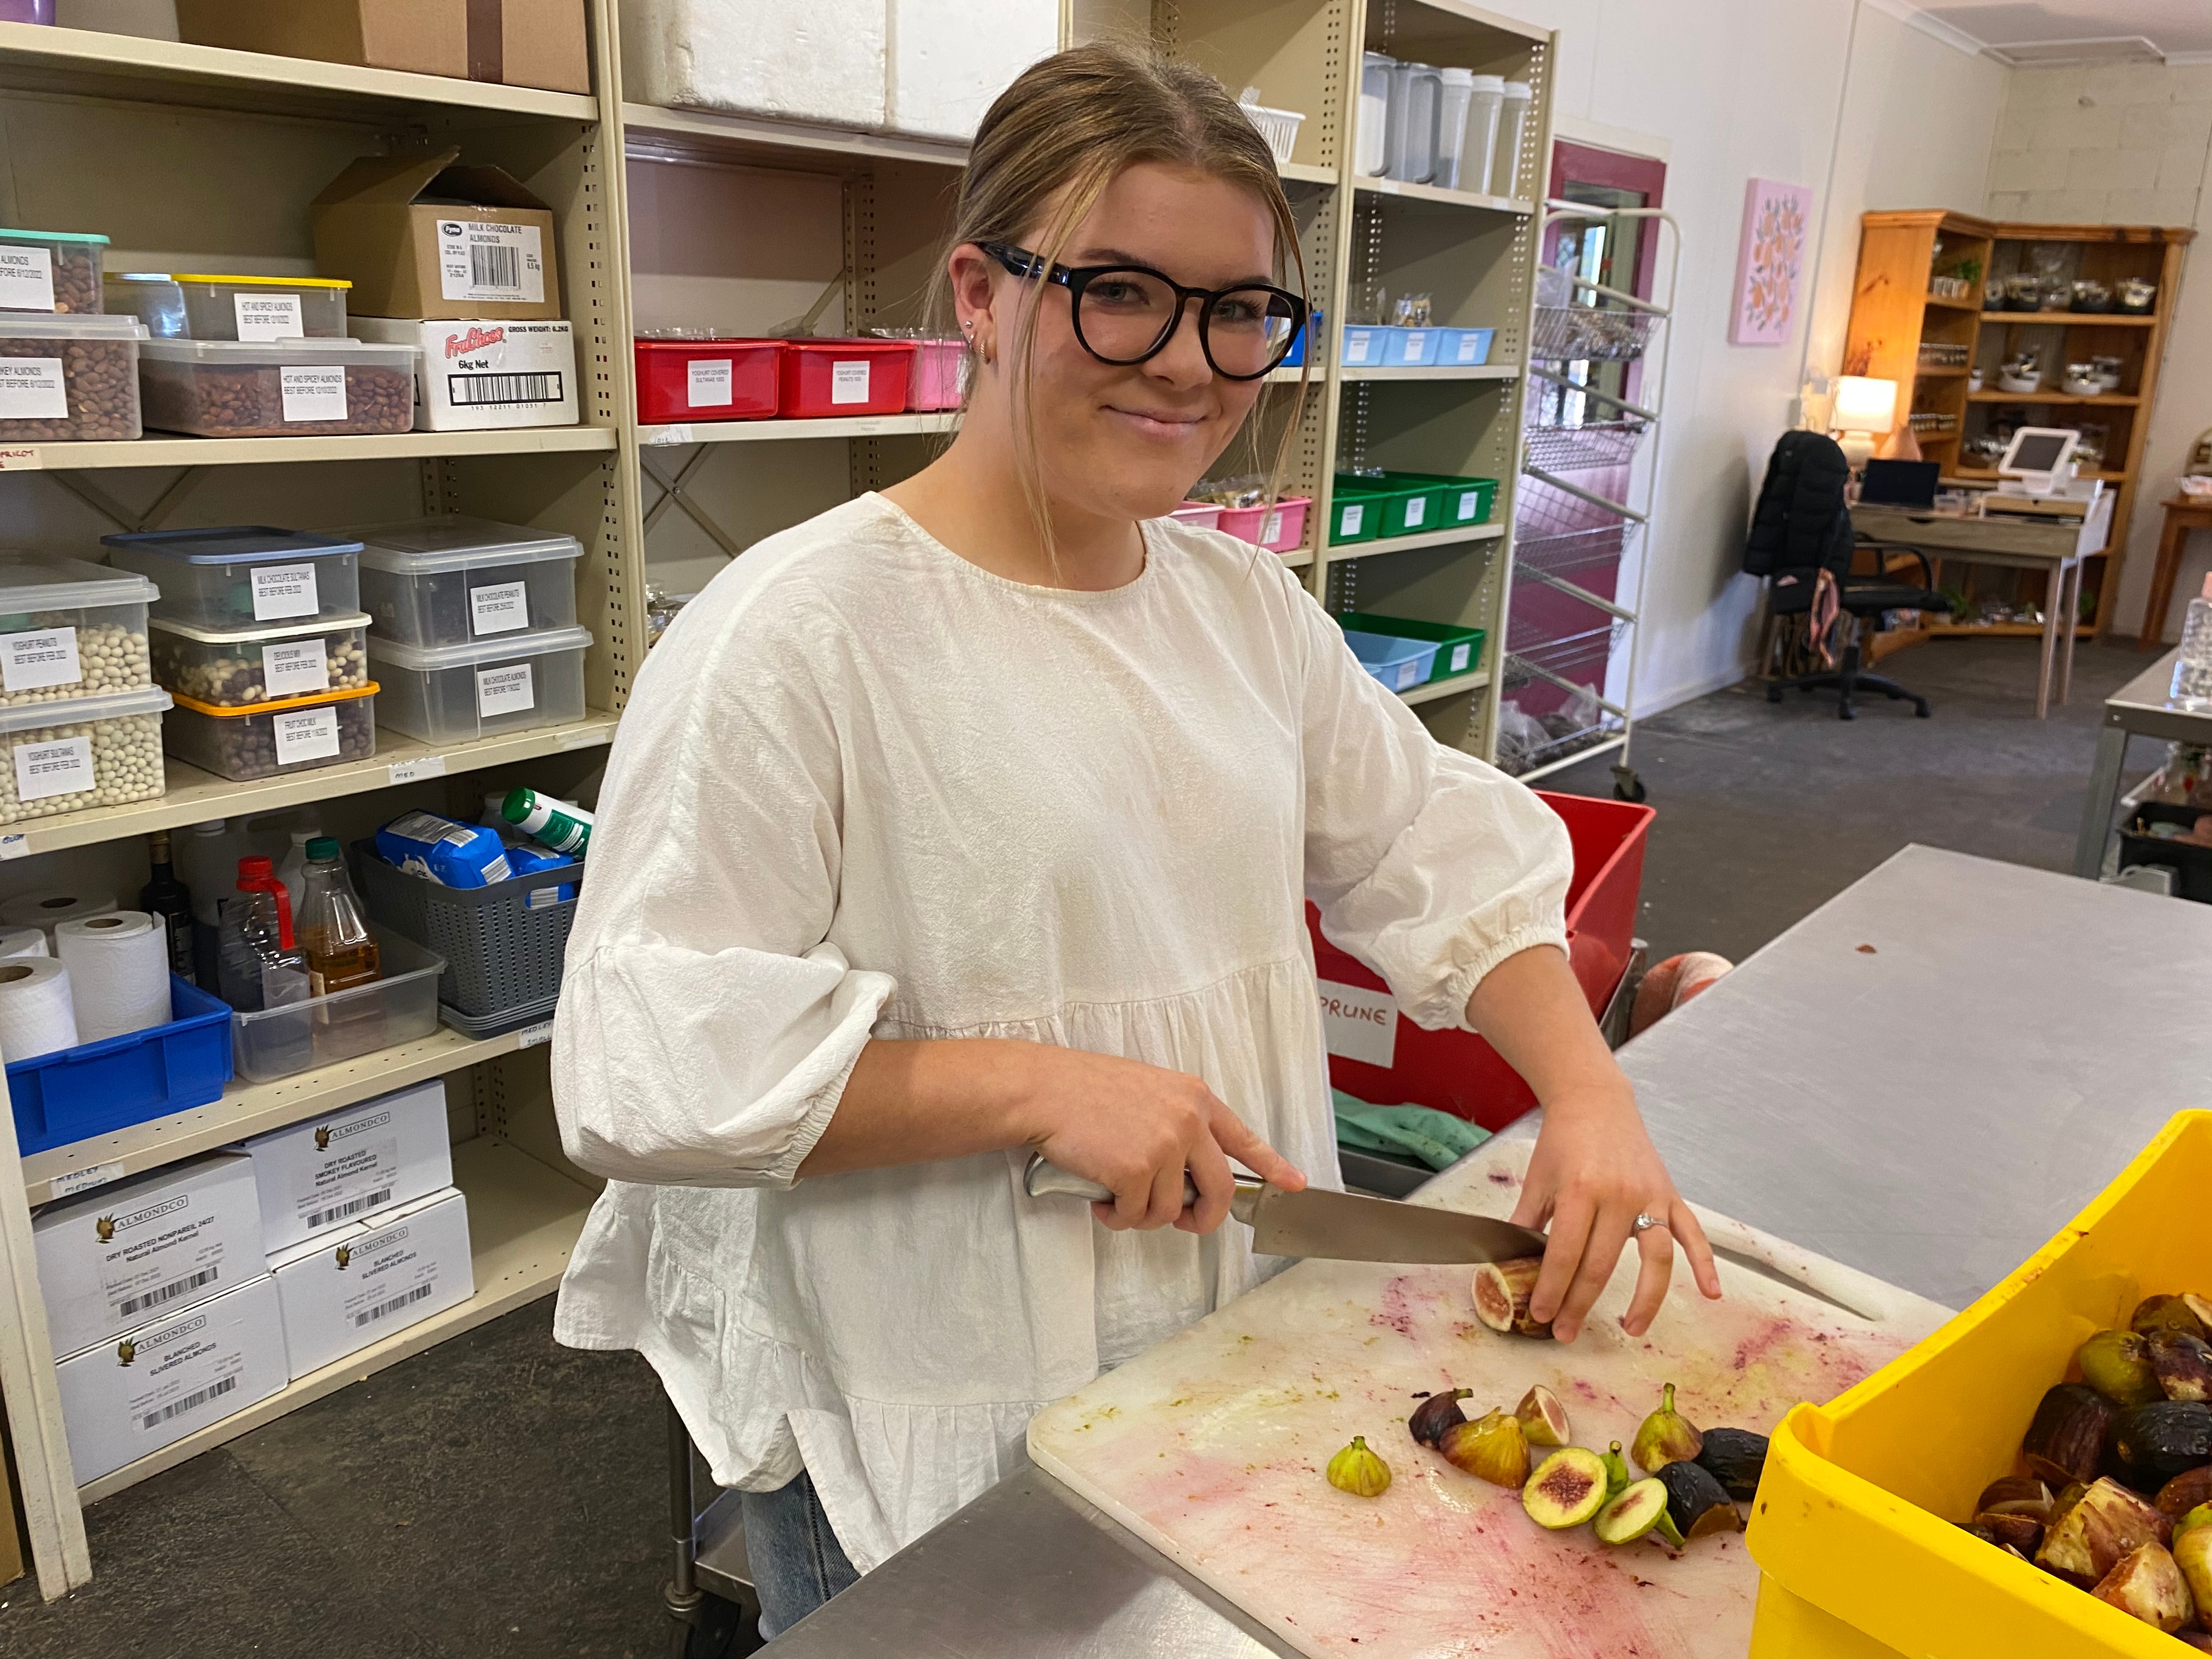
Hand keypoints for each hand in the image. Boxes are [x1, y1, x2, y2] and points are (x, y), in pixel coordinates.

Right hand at [1018, 1047, 1305, 1234]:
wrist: (1043, 1090)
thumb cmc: (1083, 1091)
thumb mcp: (1147, 1092)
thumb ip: (1177, 1126)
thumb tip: (1189, 1175)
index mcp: (1193, 1098)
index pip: (1244, 1139)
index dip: (1273, 1166)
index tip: (1295, 1184)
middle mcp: (1187, 1120)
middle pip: (1220, 1190)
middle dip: (1203, 1218)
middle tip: (1183, 1222)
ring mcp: (1164, 1145)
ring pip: (1171, 1209)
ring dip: (1144, 1215)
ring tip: (1117, 1196)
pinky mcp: (1136, 1170)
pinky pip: (1137, 1216)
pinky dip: (1118, 1217)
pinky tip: (1101, 1198)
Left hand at [1509, 1083, 1720, 1341]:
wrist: (1594, 1101)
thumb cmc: (1562, 1140)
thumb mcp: (1537, 1179)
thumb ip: (1526, 1222)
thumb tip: (1509, 1264)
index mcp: (1579, 1191)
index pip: (1565, 1254)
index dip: (1552, 1289)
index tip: (1541, 1314)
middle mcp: (1618, 1195)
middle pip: (1602, 1265)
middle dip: (1580, 1304)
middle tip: (1565, 1332)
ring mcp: (1649, 1196)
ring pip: (1655, 1258)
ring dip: (1645, 1300)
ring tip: (1630, 1329)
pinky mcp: (1670, 1194)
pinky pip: (1692, 1233)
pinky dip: (1705, 1264)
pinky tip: (1710, 1293)